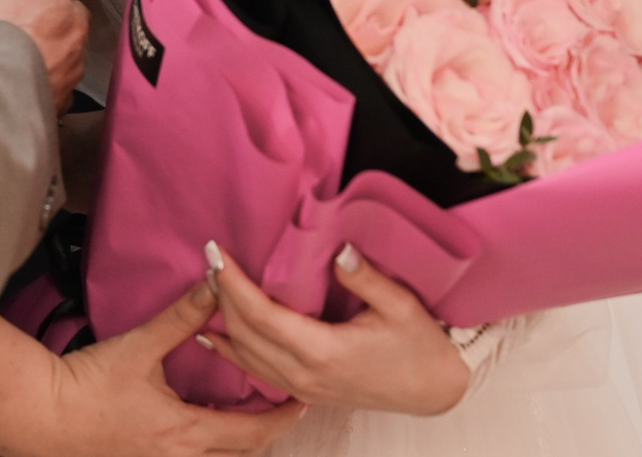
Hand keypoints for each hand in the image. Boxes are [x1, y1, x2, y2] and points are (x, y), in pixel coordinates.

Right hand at [0, 0, 89, 107]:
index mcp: (76, 21)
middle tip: (30, 34)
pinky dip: (38, 90)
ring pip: (61, 68)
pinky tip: (21, 86)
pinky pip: (47, 96)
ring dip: (48, 64)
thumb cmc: (12, 25)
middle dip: (57, 37)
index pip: (75, 7)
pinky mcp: (48, 109)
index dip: (59, 4)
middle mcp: (77, 54)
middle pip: (71, 40)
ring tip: (22, 62)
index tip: (42, 6)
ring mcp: (65, 85)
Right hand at [34, 280, 307, 456]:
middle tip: (281, 407)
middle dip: (265, 434)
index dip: (282, 417)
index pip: (253, 433)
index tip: (301, 400)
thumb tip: (216, 284)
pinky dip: (208, 448)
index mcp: (186, 431)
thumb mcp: (140, 346)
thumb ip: (181, 316)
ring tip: (248, 417)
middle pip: (240, 456)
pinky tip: (201, 428)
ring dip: (237, 444)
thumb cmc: (88, 384)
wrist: (44, 415)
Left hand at [203, 240, 469, 416]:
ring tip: (208, 286)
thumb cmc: (421, 348)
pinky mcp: (305, 392)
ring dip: (223, 320)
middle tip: (208, 259)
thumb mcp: (401, 305)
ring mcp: (303, 388)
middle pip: (245, 334)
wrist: (434, 391)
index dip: (233, 284)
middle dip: (221, 296)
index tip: (215, 253)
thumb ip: (365, 278)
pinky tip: (215, 335)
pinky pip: (257, 371)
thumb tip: (339, 249)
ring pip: (245, 356)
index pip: (262, 315)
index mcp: (323, 351)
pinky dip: (232, 350)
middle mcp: (305, 374)